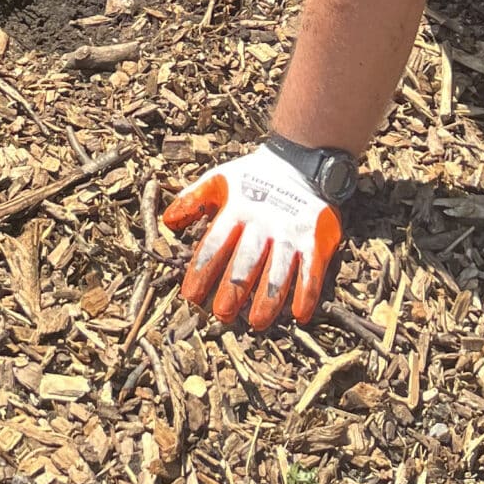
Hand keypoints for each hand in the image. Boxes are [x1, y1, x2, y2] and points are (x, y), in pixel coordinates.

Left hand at [162, 143, 344, 331]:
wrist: (302, 161)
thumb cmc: (254, 178)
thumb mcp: (220, 180)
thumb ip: (193, 200)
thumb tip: (168, 222)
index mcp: (236, 210)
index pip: (214, 245)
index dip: (201, 271)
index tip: (190, 296)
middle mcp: (262, 224)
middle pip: (245, 262)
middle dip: (232, 290)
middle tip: (221, 315)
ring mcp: (290, 233)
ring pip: (278, 271)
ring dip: (267, 299)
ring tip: (256, 322)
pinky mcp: (315, 240)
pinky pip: (311, 271)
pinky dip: (306, 293)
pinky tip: (299, 315)